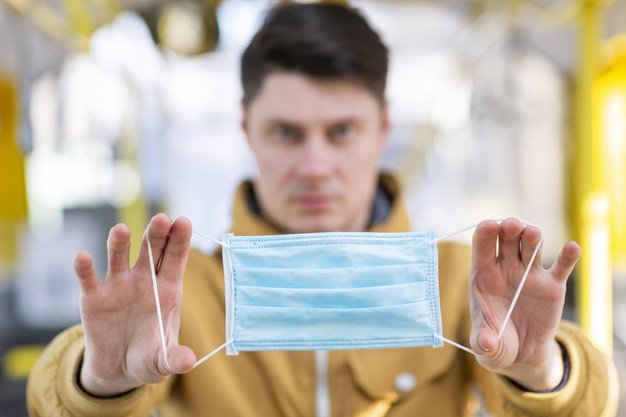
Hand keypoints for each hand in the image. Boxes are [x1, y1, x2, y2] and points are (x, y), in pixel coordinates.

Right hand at [75, 214, 195, 396]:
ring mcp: (118, 285)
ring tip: (120, 230)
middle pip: (151, 251)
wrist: (118, 368)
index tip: (183, 221)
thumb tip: (188, 362)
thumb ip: (174, 358)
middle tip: (161, 218)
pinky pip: (89, 278)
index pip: (175, 259)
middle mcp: (144, 280)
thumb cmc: (148, 357)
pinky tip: (82, 257)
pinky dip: (85, 268)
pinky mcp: (94, 296)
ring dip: (119, 243)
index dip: (179, 240)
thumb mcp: (163, 362)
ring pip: (119, 257)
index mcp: (168, 290)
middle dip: (156, 234)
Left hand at [469, 218, 580, 390]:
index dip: (485, 234)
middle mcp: (506, 268)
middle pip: (507, 239)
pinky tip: (572, 248)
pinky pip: (561, 267)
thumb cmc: (496, 342)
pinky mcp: (552, 285)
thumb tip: (487, 342)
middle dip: (510, 228)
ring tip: (532, 233)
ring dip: (532, 236)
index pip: (482, 246)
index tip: (489, 226)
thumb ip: (485, 341)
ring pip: (531, 246)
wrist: (521, 354)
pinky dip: (568, 256)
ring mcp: (529, 274)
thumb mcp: (486, 346)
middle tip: (512, 226)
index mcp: (484, 275)